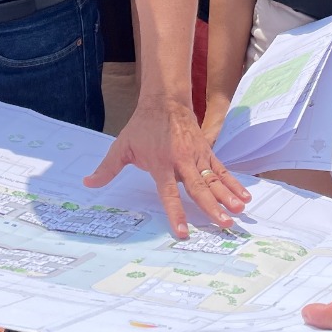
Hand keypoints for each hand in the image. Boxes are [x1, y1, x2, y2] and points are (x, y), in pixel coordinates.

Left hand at [84, 96, 249, 237]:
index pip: (170, 193)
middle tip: (224, 224)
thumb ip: (107, 168)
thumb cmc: (142, 126)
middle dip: (212, 207)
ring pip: (214, 180)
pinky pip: (221, 170)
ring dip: (227, 196)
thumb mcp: (122, 147)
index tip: (184, 231)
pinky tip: (244, 196)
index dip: (176, 213)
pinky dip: (233, 183)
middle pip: (199, 189)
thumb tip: (87, 183)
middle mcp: (182, 162)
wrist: (165, 100)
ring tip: (239, 211)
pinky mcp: (206, 152)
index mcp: (161, 164)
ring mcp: (197, 156)